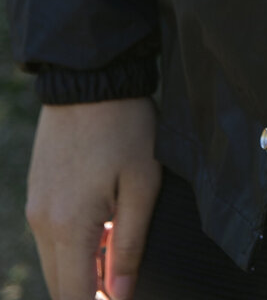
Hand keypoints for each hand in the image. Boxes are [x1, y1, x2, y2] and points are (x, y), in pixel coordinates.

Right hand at [26, 98, 160, 299]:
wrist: (89, 78)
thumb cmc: (125, 126)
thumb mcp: (143, 183)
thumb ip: (129, 244)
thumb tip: (121, 294)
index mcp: (69, 227)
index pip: (75, 296)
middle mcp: (43, 223)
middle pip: (60, 286)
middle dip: (88, 294)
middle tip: (120, 284)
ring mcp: (35, 208)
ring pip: (54, 263)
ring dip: (81, 270)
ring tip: (115, 255)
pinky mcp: (36, 193)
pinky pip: (50, 238)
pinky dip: (72, 248)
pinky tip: (101, 230)